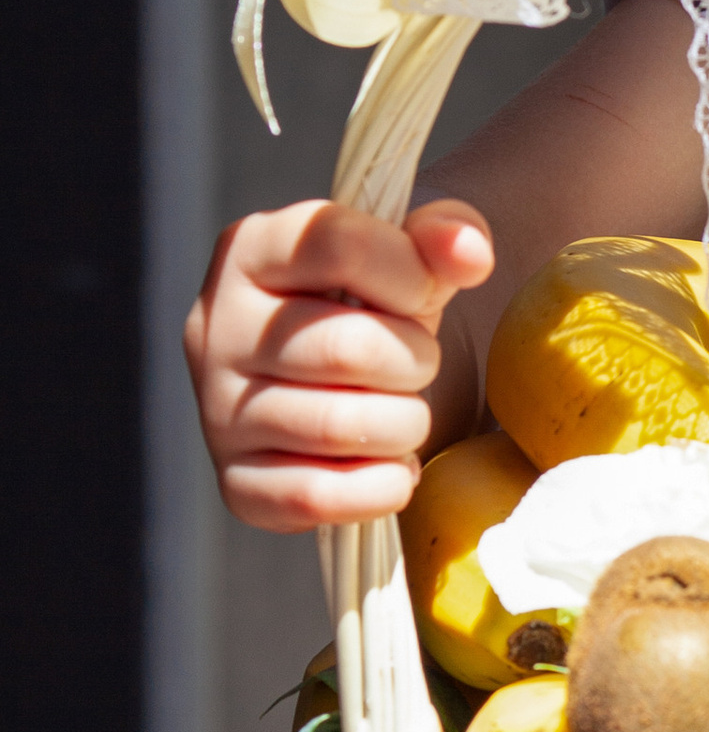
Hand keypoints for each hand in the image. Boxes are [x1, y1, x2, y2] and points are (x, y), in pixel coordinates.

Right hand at [186, 195, 490, 529]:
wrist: (345, 386)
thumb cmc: (379, 308)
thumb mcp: (411, 256)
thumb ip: (445, 234)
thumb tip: (468, 250)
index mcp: (251, 249)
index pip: (339, 246)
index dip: (410, 275)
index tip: (426, 293)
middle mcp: (218, 327)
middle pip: (348, 349)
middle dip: (415, 361)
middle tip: (417, 364)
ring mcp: (217, 409)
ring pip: (340, 427)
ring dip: (405, 424)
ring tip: (404, 411)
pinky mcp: (235, 482)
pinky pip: (318, 497)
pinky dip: (381, 486)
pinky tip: (391, 463)